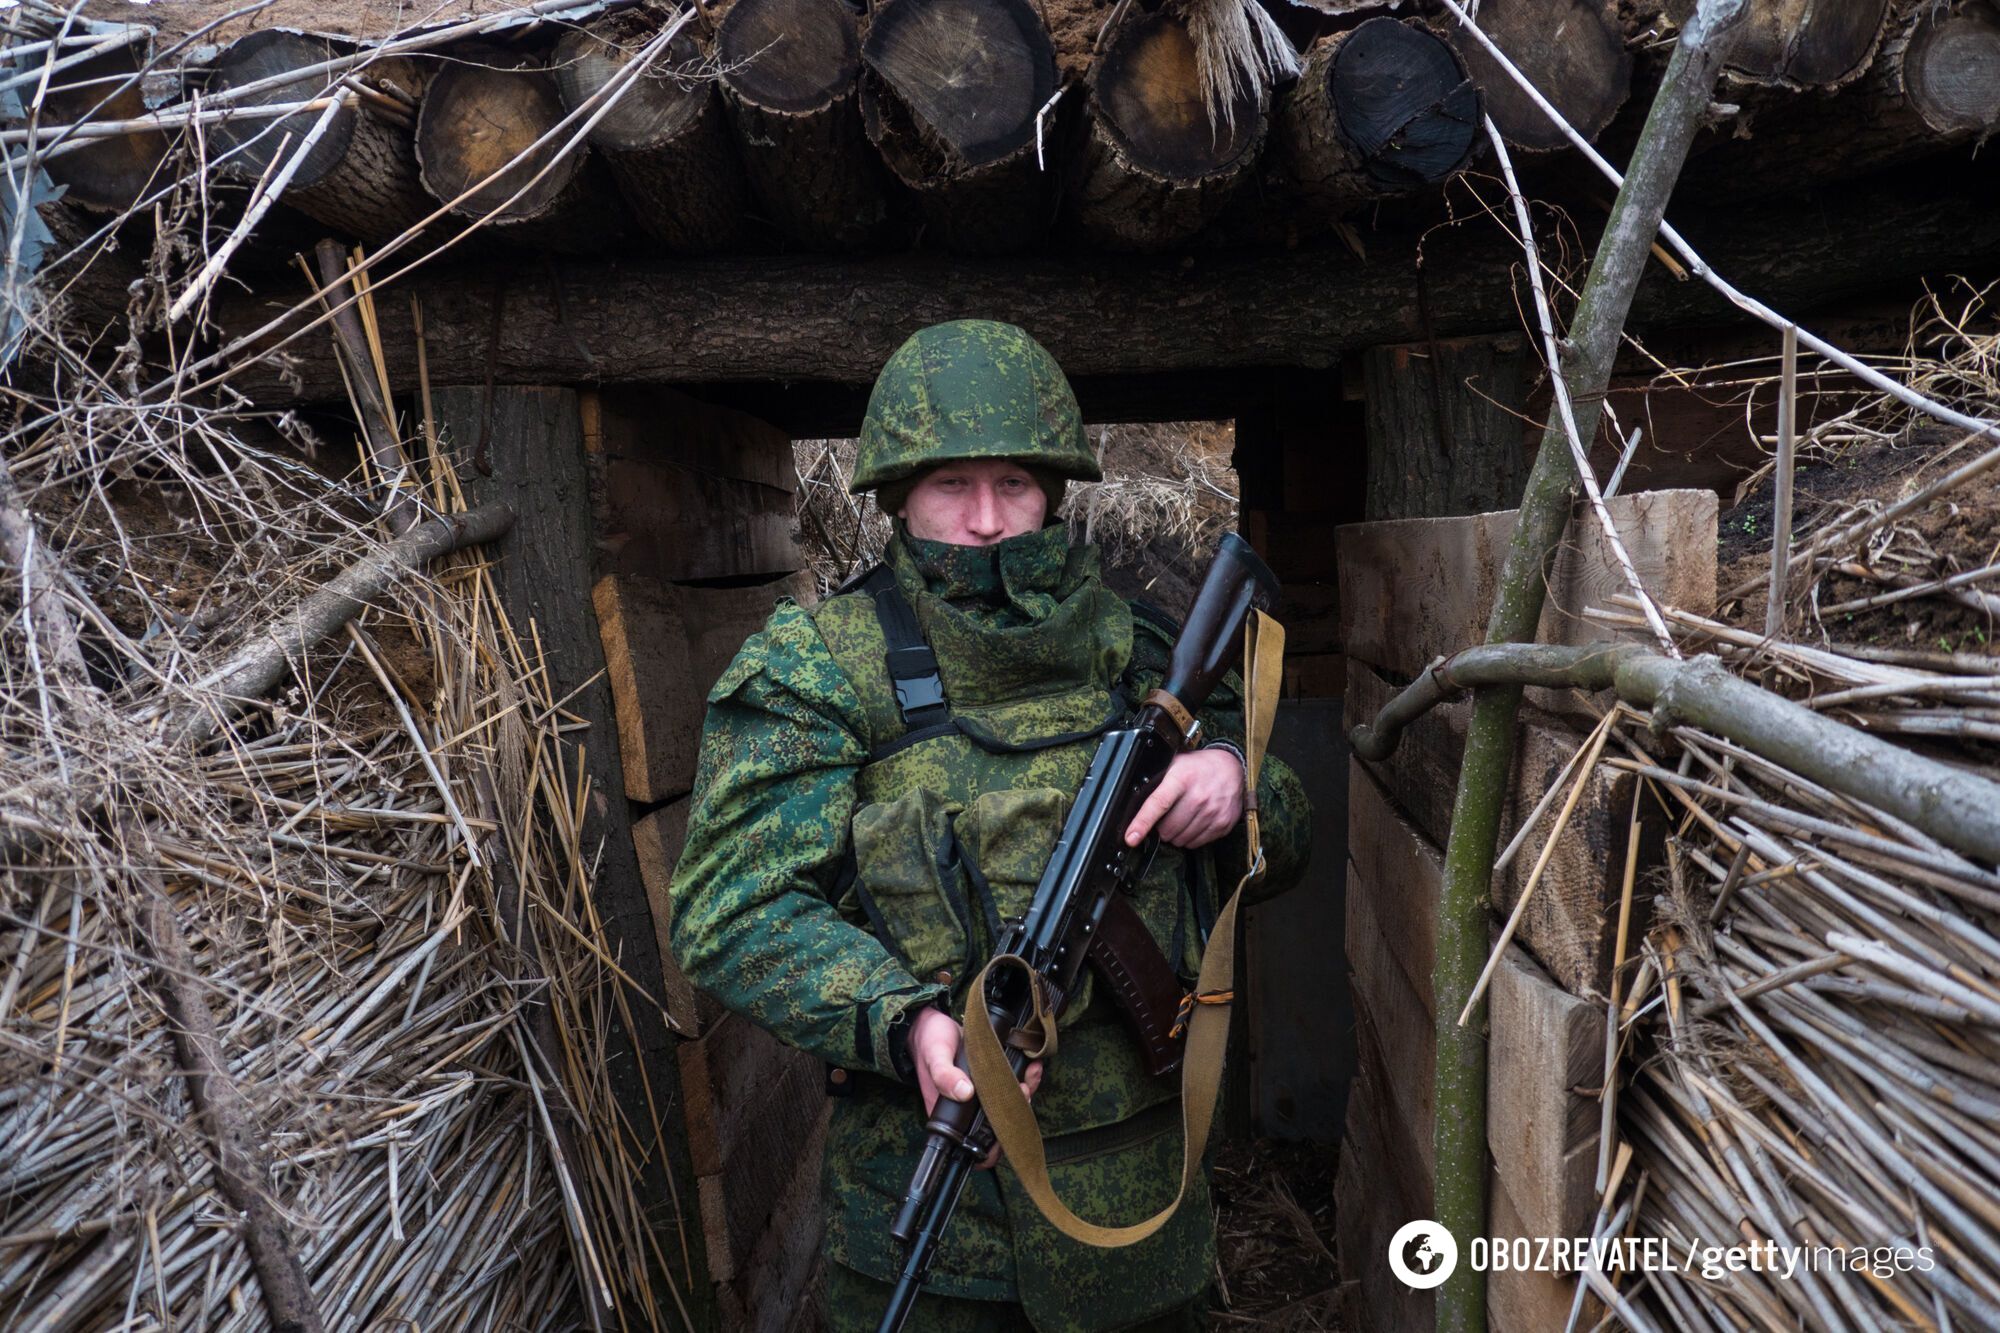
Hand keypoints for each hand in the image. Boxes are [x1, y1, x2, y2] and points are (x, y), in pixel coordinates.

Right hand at [909, 1006, 1042, 1168]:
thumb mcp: (935, 1056)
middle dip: (1018, 1109)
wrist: (932, 1024)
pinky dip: (1026, 1076)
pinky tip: (1032, 1065)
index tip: (1009, 1122)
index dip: (996, 1142)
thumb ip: (944, 1075)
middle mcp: (969, 1108)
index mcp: (953, 1115)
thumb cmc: (929, 1043)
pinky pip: (1012, 1084)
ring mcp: (982, 1094)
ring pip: (1009, 1103)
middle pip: (999, 1122)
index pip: (977, 1142)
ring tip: (1031, 1075)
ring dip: (1026, 1091)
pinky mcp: (992, 1077)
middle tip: (1024, 1089)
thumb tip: (964, 1093)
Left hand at [1124, 747, 1244, 849]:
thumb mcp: (1176, 763)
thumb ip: (1157, 779)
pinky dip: (1190, 837)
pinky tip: (1193, 822)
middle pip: (1168, 828)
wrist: (1232, 768)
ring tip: (1181, 817)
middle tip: (1166, 816)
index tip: (1131, 838)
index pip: (1158, 804)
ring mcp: (1213, 812)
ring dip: (1175, 834)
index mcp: (1182, 778)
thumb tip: (1133, 799)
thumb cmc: (1198, 767)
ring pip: (1181, 839)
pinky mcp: (1222, 824)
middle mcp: (1199, 796)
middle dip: (1161, 828)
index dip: (1142, 823)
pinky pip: (1196, 843)